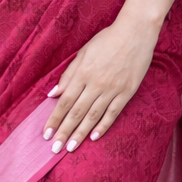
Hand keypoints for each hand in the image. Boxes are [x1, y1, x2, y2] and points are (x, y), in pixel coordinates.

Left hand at [43, 15, 160, 153]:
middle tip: (54, 149)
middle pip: (76, 113)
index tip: (46, 134)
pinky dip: (103, 126)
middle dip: (64, 132)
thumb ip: (68, 74)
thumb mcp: (83, 52)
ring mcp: (112, 89)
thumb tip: (53, 93)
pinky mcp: (127, 92)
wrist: (135, 32)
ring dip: (80, 133)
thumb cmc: (107, 40)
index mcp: (82, 73)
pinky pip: (113, 112)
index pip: (64, 102)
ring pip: (92, 116)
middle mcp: (95, 84)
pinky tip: (94, 137)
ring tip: (70, 147)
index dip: (54, 119)